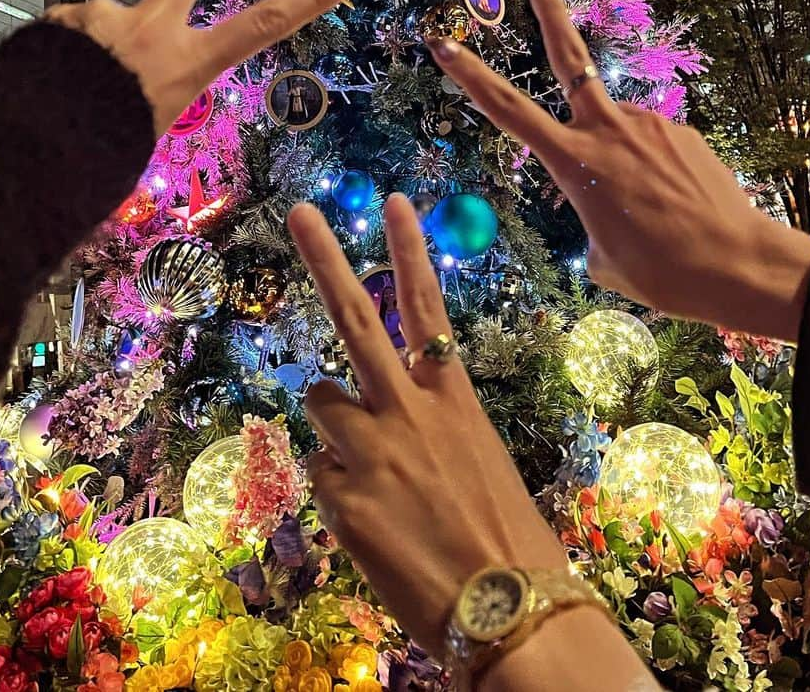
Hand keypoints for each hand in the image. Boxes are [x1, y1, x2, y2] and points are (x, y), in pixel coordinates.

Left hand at [48, 0, 362, 135]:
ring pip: (111, 26)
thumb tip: (127, 78)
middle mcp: (155, 33)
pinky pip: (69, 38)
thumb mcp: (147, 134)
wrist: (35, 145)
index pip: (263, 30)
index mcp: (186, 67)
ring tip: (72, 93)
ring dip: (99, 52)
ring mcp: (110, 19)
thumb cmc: (96, 155)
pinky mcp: (68, 19)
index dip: (311, 0)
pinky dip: (64, 59)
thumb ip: (149, 95)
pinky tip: (49, 85)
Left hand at [287, 194, 567, 655]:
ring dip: (336, 422)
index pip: (426, 307)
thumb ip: (427, 423)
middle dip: (325, 257)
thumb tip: (373, 414)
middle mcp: (405, 409)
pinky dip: (339, 487)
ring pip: (322, 401)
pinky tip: (375, 522)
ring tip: (374, 469)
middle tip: (302, 211)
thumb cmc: (507, 537)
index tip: (393, 200)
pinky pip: (321, 472)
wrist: (506, 609)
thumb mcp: (478, 459)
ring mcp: (368, 449)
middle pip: (354, 318)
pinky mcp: (339, 496)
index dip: (408, 250)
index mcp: (453, 396)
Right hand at [429, 0, 809, 342]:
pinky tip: (677, 207)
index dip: (470, 76)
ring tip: (652, 213)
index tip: (444, 42)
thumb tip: (608, 202)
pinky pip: (653, 147)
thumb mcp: (604, 259)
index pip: (508, 111)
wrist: (741, 266)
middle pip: (568, 57)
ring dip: (619, 157)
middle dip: (549, 10)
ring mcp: (649, 125)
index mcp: (576, 164)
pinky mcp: (682, 132)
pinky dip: (653, 172)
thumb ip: (591, 220)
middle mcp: (608, 130)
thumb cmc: (664, 274)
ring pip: (616, 129)